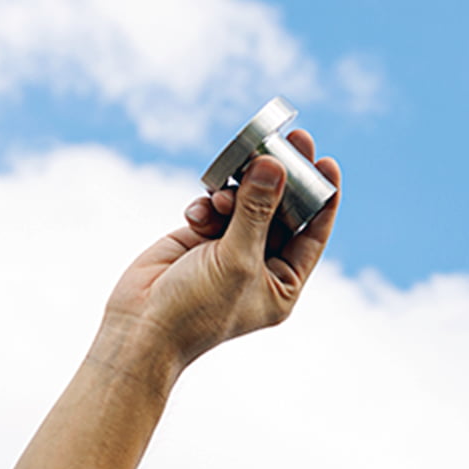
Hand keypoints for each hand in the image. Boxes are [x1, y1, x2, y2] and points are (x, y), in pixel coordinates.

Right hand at [102, 129, 340, 366]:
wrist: (141, 327)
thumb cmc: (196, 308)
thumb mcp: (236, 259)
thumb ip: (257, 210)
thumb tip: (275, 165)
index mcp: (282, 283)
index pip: (313, 234)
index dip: (323, 198)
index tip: (327, 162)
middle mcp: (261, 265)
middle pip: (282, 211)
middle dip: (283, 178)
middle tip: (291, 140)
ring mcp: (230, 249)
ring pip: (247, 202)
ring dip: (239, 189)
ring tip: (226, 193)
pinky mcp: (200, 237)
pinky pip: (215, 206)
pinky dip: (209, 203)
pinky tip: (198, 214)